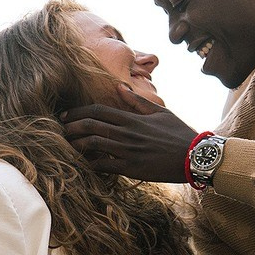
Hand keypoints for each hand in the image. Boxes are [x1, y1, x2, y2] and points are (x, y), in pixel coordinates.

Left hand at [61, 85, 199, 181]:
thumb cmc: (178, 133)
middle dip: (71, 126)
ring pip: (94, 144)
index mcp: (132, 118)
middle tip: (59, 129)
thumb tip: (119, 86)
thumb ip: (137, 100)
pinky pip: (105, 165)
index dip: (78, 111)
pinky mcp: (131, 168)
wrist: (194, 155)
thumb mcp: (159, 112)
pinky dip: (90, 164)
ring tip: (66, 145)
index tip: (66, 115)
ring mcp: (128, 151)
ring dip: (76, 144)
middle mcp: (127, 133)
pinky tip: (83, 164)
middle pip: (91, 125)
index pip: (98, 110)